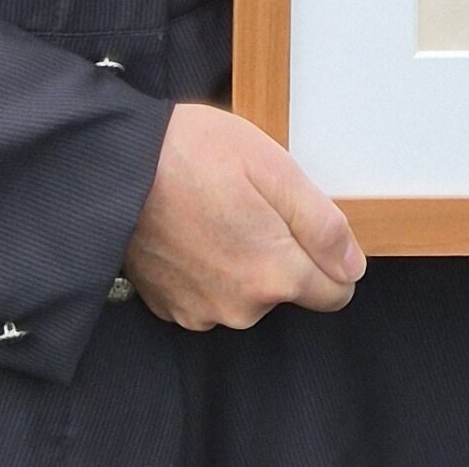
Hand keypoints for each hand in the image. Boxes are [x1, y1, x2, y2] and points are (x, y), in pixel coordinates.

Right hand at [121, 102, 364, 331]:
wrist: (114, 168)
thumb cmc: (195, 154)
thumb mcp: (274, 168)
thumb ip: (322, 224)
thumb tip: (354, 266)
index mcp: (274, 274)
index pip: (335, 292)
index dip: (330, 254)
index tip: (303, 220)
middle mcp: (240, 309)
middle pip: (289, 289)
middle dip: (282, 251)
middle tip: (251, 201)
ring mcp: (201, 313)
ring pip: (248, 293)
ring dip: (244, 260)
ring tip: (217, 210)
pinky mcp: (171, 308)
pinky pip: (212, 295)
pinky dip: (210, 269)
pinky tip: (193, 230)